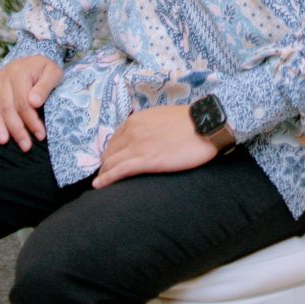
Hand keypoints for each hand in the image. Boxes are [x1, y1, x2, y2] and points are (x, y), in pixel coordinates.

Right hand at [0, 55, 62, 150]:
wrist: (33, 59)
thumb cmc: (45, 69)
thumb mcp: (53, 72)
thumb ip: (45, 86)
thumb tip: (34, 102)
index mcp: (20, 73)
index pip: (23, 102)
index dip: (31, 120)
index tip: (40, 135)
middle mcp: (5, 78)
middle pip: (7, 108)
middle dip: (16, 129)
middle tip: (26, 146)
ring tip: (4, 142)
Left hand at [92, 106, 217, 189]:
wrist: (205, 125)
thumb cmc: (190, 122)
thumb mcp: (162, 118)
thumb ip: (148, 126)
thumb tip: (145, 137)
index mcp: (136, 120)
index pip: (115, 139)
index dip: (112, 152)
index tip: (111, 161)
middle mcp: (132, 131)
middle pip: (110, 151)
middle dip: (106, 163)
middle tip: (106, 174)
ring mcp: (137, 145)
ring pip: (111, 162)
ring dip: (103, 172)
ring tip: (100, 182)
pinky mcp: (145, 161)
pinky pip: (118, 171)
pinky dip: (106, 179)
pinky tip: (99, 186)